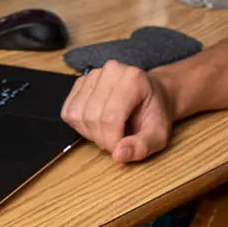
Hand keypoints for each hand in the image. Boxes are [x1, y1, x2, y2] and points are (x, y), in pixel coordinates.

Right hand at [61, 61, 176, 162]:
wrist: (153, 96)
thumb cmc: (155, 114)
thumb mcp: (158, 136)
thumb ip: (141, 147)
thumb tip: (119, 155)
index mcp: (134, 80)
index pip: (110, 118)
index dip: (111, 140)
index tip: (121, 147)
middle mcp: (111, 71)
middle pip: (92, 117)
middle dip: (102, 138)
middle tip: (117, 140)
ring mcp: (93, 74)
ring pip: (77, 115)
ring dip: (90, 132)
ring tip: (108, 130)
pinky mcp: (81, 82)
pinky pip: (68, 111)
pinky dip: (80, 124)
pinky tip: (96, 123)